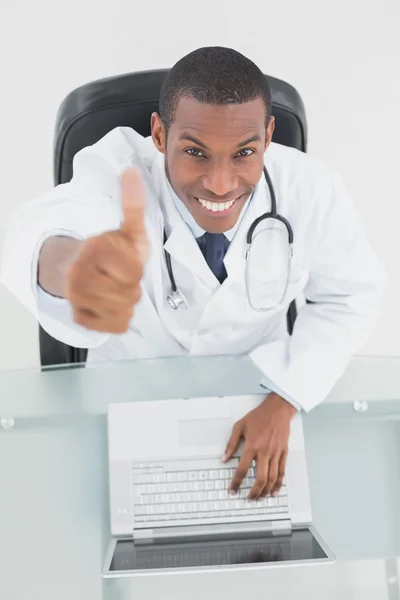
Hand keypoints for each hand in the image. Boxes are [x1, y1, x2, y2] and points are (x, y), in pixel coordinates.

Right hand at [66, 169, 148, 332]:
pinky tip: (111, 304)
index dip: (137, 268)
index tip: (125, 260)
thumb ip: (133, 204)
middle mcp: (79, 273)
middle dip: (133, 287)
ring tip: (116, 288)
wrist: (84, 269)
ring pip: (124, 312)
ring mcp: (76, 297)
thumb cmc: (113, 251)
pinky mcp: (79, 317)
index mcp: (94, 248)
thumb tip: (131, 172)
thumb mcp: (129, 228)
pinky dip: (120, 319)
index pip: (134, 272)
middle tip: (121, 276)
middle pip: (130, 294)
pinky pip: (115, 327)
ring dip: (127, 303)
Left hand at [223, 393, 296, 499]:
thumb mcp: (239, 426)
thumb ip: (231, 444)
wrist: (277, 409)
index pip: (242, 469)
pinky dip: (278, 483)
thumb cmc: (258, 416)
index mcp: (252, 446)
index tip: (232, 489)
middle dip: (254, 492)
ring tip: (260, 498)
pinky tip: (274, 491)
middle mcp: (264, 452)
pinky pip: (282, 472)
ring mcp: (275, 453)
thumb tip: (224, 458)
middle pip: (259, 479)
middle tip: (249, 499)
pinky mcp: (283, 453)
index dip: (236, 482)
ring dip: (265, 491)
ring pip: (272, 478)